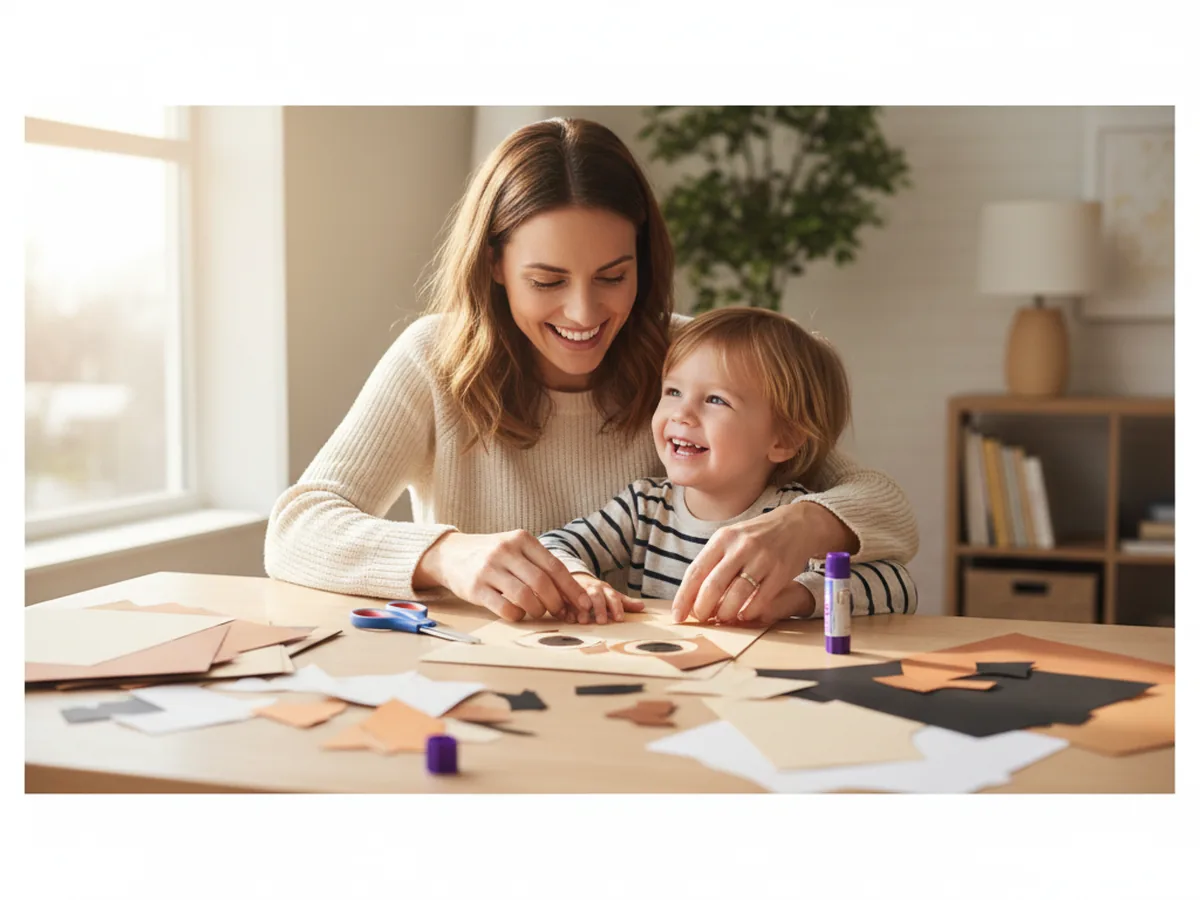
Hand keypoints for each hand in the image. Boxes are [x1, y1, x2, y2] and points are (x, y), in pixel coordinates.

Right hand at [416, 530, 589, 622]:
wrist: (450, 553)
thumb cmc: (491, 554)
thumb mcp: (514, 548)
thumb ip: (538, 564)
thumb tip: (569, 592)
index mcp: (521, 539)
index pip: (555, 566)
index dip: (572, 588)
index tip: (583, 603)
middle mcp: (505, 551)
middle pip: (542, 582)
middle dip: (556, 602)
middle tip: (560, 612)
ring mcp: (489, 569)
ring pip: (525, 596)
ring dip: (538, 610)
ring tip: (538, 612)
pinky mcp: (475, 588)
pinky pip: (504, 607)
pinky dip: (517, 615)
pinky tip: (518, 614)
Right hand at [567, 573, 644, 624]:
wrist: (577, 580)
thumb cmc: (598, 592)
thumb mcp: (611, 596)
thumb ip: (625, 602)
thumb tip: (642, 606)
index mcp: (605, 589)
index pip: (613, 597)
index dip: (616, 607)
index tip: (619, 619)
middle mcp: (592, 589)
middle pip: (597, 596)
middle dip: (600, 608)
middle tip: (602, 622)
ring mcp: (577, 591)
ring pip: (580, 598)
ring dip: (582, 609)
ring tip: (584, 621)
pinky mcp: (564, 595)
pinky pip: (564, 601)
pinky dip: (566, 610)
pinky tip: (569, 618)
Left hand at [671, 501, 852, 624]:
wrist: (795, 524)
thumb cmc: (755, 537)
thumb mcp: (730, 540)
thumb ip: (712, 563)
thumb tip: (691, 597)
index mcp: (722, 539)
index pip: (696, 571)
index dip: (684, 597)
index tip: (677, 615)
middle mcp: (741, 547)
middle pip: (714, 585)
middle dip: (703, 608)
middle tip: (702, 619)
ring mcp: (762, 559)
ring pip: (736, 595)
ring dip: (726, 613)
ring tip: (723, 619)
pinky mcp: (780, 572)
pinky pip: (760, 599)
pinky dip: (749, 612)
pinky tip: (743, 615)